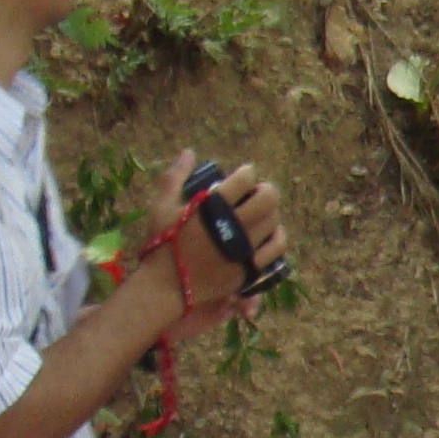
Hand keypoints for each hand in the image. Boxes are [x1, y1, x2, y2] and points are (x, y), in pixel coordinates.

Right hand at [160, 151, 286, 332]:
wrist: (167, 286)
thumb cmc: (163, 244)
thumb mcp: (161, 206)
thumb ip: (175, 177)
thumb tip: (188, 151)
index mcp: (215, 207)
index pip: (245, 179)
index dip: (248, 173)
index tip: (245, 174)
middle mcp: (235, 226)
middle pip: (268, 198)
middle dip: (266, 189)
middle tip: (257, 191)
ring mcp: (245, 248)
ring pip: (274, 221)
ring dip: (271, 212)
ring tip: (261, 211)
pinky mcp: (250, 268)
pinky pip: (275, 249)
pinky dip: (277, 237)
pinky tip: (270, 233)